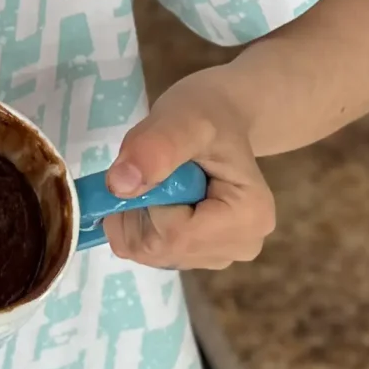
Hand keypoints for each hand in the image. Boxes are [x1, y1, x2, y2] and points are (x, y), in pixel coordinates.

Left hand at [99, 74, 274, 270]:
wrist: (220, 114)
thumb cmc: (206, 112)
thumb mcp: (181, 118)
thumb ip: (154, 149)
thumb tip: (119, 186)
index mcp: (248, 218)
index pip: (174, 236)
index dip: (145, 205)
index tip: (148, 169)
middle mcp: (242, 245)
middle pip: (160, 250)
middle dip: (137, 212)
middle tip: (149, 172)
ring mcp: (222, 255)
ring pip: (151, 254)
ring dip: (137, 217)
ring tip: (159, 180)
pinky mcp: (202, 255)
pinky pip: (152, 252)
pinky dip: (141, 225)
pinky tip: (160, 196)